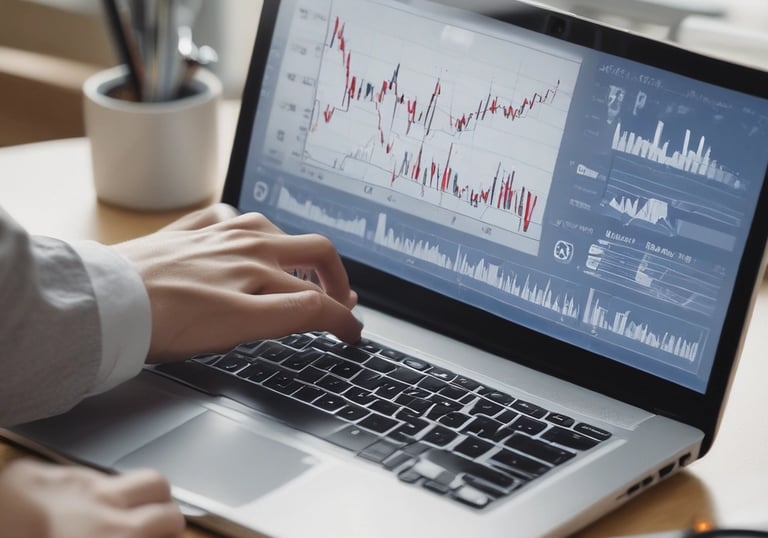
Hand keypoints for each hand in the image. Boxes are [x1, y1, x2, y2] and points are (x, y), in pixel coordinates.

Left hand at [0, 459, 183, 537]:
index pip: (169, 518)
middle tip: (151, 516)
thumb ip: (126, 536)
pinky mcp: (39, 473)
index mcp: (118, 532)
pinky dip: (71, 490)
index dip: (173, 525)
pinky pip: (67, 475)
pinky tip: (58, 506)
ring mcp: (69, 482)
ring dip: (114, 493)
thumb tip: (138, 530)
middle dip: (159, 497)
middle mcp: (101, 501)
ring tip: (100, 514)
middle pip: (156, 482)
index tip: (168, 533)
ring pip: (111, 476)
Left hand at [114, 203, 361, 360]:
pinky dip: (244, 227)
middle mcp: (245, 247)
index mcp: (259, 273)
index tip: (354, 334)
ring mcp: (217, 235)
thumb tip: (323, 311)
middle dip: (337, 277)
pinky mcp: (189, 232)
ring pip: (276, 230)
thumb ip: (287, 317)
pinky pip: (227, 217)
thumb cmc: (161, 323)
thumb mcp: (235, 330)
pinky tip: (240, 239)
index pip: (318, 298)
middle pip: (313, 251)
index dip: (344, 319)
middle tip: (341, 299)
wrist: (102, 301)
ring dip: (296, 251)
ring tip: (297, 270)